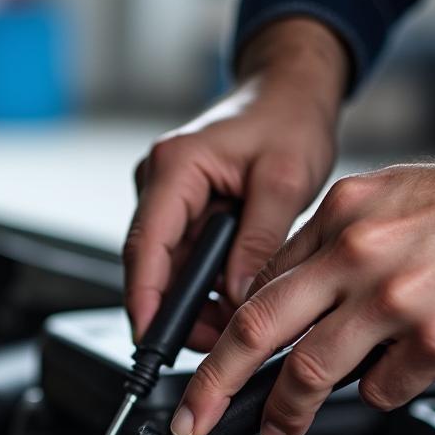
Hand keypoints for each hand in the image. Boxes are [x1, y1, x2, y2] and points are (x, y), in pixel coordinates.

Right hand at [123, 17, 347, 349]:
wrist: (290, 92)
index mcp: (175, 166)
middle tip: (214, 342)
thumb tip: (236, 297)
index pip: (144, 245)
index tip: (151, 337)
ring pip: (168, 268)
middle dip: (177, 309)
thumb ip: (259, 241)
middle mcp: (161, 183)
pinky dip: (205, 285)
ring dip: (194, 301)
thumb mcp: (285, 179)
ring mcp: (168, 199)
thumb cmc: (288, 118)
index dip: (144, 298)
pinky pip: (185, 260)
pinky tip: (230, 300)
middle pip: (152, 264)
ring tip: (232, 323)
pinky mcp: (183, 211)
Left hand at [170, 99, 434, 434]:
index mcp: (338, 218)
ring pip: (312, 371)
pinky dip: (377, 393)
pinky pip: (384, 389)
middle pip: (258, 330)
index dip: (223, 339)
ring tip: (279, 426)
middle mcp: (359, 256)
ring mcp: (397, 299)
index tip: (206, 371)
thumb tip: (275, 294)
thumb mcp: (378, 199)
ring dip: (287, 410)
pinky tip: (392, 377)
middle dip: (213, 385)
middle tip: (193, 418)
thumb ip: (323, 245)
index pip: (257, 287)